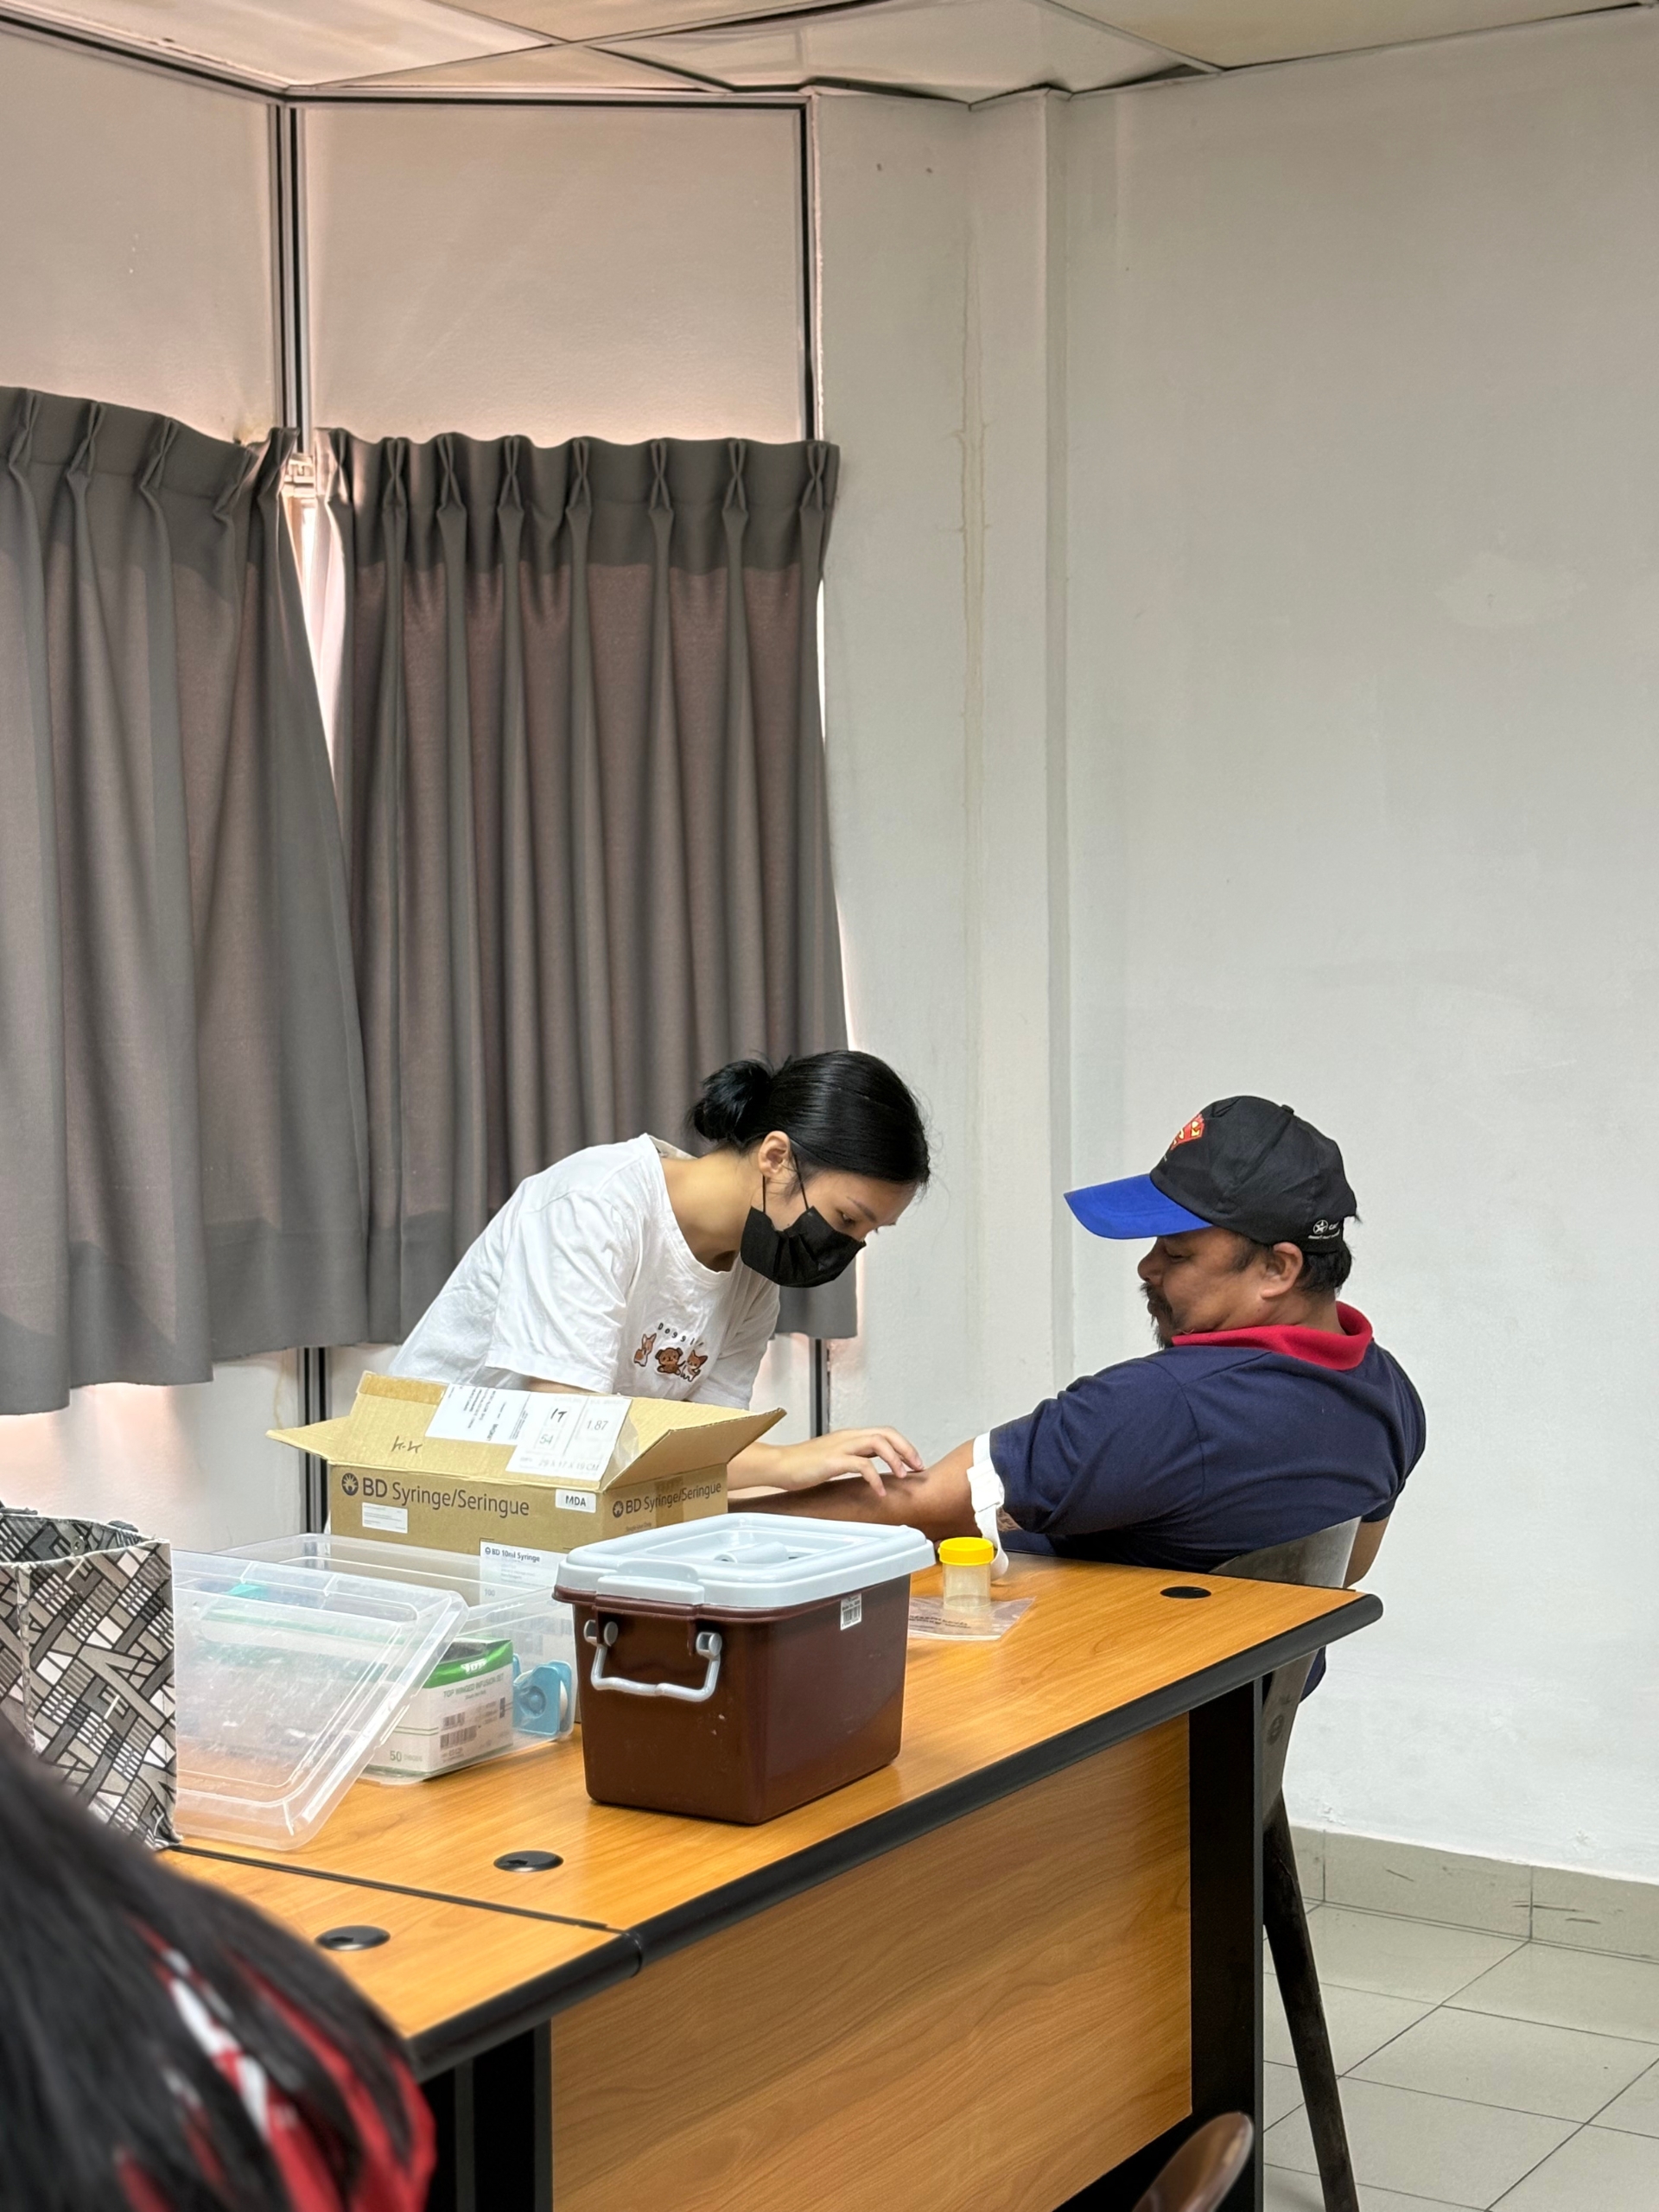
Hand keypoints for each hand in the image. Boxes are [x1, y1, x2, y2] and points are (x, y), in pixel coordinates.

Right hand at [731, 1428, 924, 1495]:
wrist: (778, 1465)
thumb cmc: (802, 1465)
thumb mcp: (833, 1459)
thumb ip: (851, 1458)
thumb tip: (870, 1468)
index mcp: (849, 1436)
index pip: (884, 1432)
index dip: (903, 1445)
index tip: (914, 1463)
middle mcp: (848, 1437)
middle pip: (887, 1433)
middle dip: (907, 1450)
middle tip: (917, 1468)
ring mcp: (841, 1446)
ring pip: (877, 1443)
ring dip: (894, 1460)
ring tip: (902, 1477)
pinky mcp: (833, 1460)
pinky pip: (861, 1465)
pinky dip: (874, 1478)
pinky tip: (878, 1491)